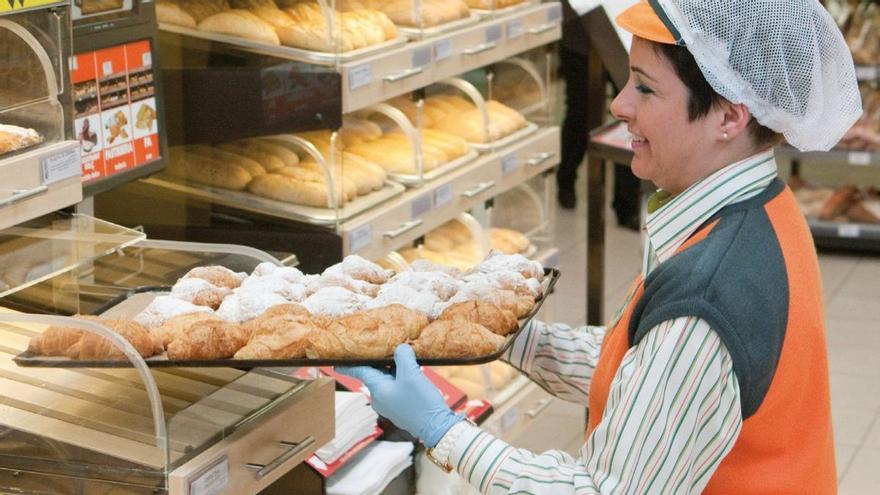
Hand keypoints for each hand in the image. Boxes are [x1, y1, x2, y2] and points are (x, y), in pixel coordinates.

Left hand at [337, 344, 463, 446]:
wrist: (436, 427)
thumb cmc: (420, 402)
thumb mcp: (412, 374)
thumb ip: (403, 356)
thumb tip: (400, 348)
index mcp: (377, 389)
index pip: (359, 372)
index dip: (348, 364)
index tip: (335, 362)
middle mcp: (379, 398)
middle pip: (375, 373)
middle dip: (380, 360)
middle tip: (386, 346)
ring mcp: (390, 404)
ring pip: (387, 379)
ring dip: (394, 368)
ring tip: (405, 356)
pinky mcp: (400, 407)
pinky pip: (396, 387)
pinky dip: (401, 377)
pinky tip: (413, 372)